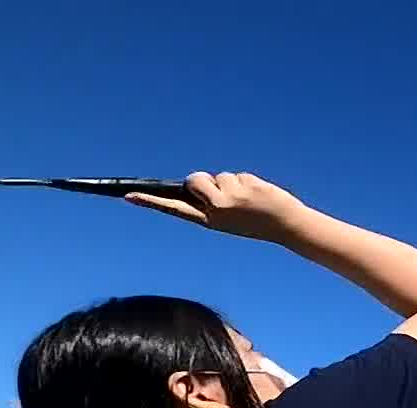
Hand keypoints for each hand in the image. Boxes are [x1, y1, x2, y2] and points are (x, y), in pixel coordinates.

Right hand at [126, 171, 310, 241]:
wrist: (288, 225)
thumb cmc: (257, 221)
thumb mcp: (229, 216)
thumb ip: (212, 201)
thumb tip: (200, 183)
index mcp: (208, 221)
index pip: (174, 209)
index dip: (151, 202)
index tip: (128, 196)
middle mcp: (215, 211)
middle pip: (193, 180)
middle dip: (205, 180)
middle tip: (227, 195)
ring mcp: (229, 199)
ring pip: (218, 175)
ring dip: (233, 182)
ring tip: (249, 199)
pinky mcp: (242, 187)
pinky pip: (238, 174)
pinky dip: (248, 180)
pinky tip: (259, 195)